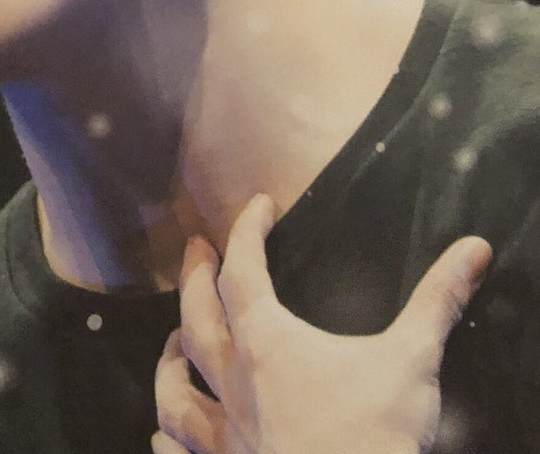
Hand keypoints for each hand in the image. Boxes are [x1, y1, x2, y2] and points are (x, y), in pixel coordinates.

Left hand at [152, 194, 491, 453]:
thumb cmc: (373, 439)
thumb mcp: (410, 362)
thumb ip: (437, 302)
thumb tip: (473, 251)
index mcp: (267, 343)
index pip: (243, 268)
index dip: (248, 229)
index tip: (259, 205)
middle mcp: (234, 382)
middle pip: (195, 316)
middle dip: (194, 277)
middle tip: (196, 249)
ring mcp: (226, 434)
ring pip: (175, 391)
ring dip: (168, 362)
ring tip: (169, 343)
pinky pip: (179, 452)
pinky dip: (167, 438)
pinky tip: (161, 434)